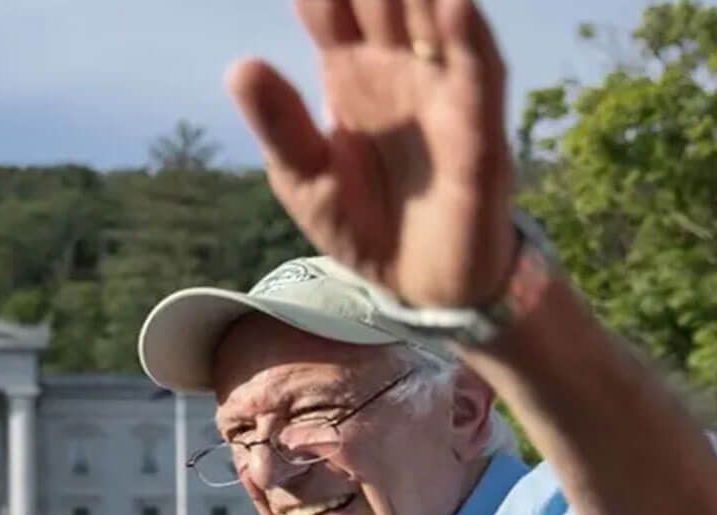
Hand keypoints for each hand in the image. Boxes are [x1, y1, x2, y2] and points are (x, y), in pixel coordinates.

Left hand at [231, 0, 515, 309]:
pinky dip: (467, 37)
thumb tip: (240, 65)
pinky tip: (454, 4)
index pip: (328, 3)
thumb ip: (279, 124)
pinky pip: (476, 74)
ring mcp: (440, 90)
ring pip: (431, 17)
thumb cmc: (363, 222)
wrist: (420, 285)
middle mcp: (397, 66)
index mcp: (349, 70)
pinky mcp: (476, 130)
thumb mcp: (304, 179)